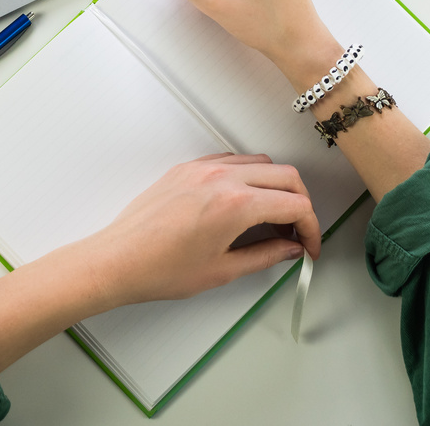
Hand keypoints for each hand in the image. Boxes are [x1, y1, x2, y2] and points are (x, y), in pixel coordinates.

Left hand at [84, 153, 319, 306]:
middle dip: (300, 204)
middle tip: (297, 232)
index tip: (309, 245)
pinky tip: (242, 202)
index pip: (295, 205)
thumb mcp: (223, 270)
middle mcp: (223, 178)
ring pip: (260, 163)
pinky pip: (231, 160)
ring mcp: (203, 168)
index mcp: (236, 204)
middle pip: (285, 177)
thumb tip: (289, 249)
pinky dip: (247, 176)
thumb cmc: (160, 268)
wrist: (118, 259)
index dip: (312, 228)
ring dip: (274, 186)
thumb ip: (266, 255)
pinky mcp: (187, 168)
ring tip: (270, 218)